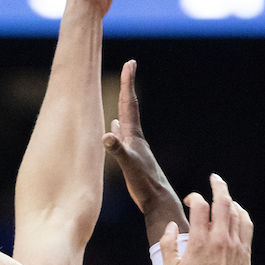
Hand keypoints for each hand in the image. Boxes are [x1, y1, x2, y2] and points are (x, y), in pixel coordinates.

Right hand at [103, 61, 188, 242]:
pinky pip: (122, 138)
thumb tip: (106, 135)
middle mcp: (136, 139)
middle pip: (129, 107)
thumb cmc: (145, 185)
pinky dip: (117, 130)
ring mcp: (135, 148)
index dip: (129, 83)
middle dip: (127, 87)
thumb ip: (118, 151)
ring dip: (121, 107)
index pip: (130, 104)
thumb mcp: (129, 167)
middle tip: (129, 67)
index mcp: (135, 137)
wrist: (159, 201)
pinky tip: (114, 130)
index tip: (130, 62)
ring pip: (126, 122)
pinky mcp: (133, 159)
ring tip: (119, 95)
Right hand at [161, 175, 253, 264]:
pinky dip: (241, 213)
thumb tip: (172, 226)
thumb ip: (167, 246)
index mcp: (199, 241)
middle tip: (214, 178)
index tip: (191, 201)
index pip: (199, 206)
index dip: (194, 197)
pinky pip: (246, 224)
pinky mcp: (245, 251)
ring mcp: (235, 243)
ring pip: (236, 211)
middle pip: (222, 201)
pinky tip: (237, 211)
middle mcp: (219, 238)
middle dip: (218, 185)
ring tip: (223, 196)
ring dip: (229, 199)